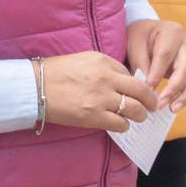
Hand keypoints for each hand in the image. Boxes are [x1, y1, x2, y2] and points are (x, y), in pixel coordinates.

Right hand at [42, 51, 156, 132]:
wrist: (34, 87)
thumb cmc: (55, 73)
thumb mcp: (81, 60)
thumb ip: (103, 69)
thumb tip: (120, 83)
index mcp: (102, 61)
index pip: (130, 73)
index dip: (136, 85)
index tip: (138, 92)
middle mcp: (106, 78)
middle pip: (141, 90)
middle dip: (150, 100)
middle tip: (151, 106)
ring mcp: (101, 98)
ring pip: (135, 109)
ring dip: (140, 115)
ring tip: (138, 117)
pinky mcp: (94, 116)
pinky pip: (121, 124)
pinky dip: (124, 126)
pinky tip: (120, 125)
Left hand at [125, 19, 185, 113]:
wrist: (151, 31)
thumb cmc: (141, 37)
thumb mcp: (135, 44)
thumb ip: (141, 63)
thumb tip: (147, 88)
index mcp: (171, 32)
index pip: (165, 55)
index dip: (157, 73)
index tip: (147, 89)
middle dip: (174, 89)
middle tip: (160, 104)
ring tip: (173, 109)